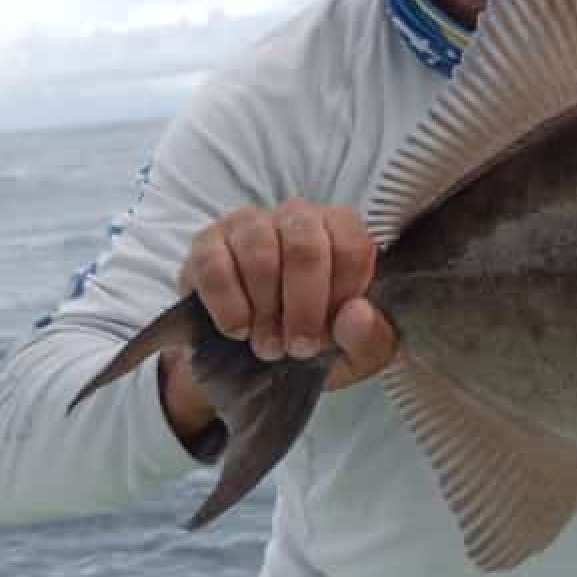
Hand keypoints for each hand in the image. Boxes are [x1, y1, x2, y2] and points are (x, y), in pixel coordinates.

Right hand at [177, 198, 396, 388]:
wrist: (252, 360)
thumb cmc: (316, 342)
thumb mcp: (356, 354)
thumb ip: (370, 338)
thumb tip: (356, 314)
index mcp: (342, 230)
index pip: (352, 246)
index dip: (342, 296)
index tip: (332, 331)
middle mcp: (297, 216)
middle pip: (305, 247)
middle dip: (303, 307)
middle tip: (298, 347)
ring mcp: (249, 224)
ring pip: (259, 253)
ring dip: (266, 309)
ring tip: (269, 345)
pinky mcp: (206, 243)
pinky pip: (214, 266)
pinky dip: (228, 306)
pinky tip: (239, 330)